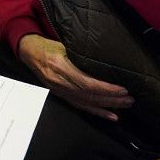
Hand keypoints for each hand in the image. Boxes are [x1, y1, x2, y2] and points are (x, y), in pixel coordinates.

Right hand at [18, 34, 132, 120]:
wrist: (29, 52)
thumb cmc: (47, 46)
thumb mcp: (64, 44)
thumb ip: (81, 53)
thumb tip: (105, 59)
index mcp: (60, 67)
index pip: (86, 83)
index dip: (105, 88)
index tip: (122, 89)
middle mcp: (59, 81)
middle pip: (89, 95)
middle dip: (111, 99)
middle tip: (129, 99)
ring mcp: (59, 90)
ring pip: (86, 103)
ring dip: (107, 106)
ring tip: (124, 106)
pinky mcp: (60, 95)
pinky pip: (80, 106)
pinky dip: (96, 112)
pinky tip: (109, 115)